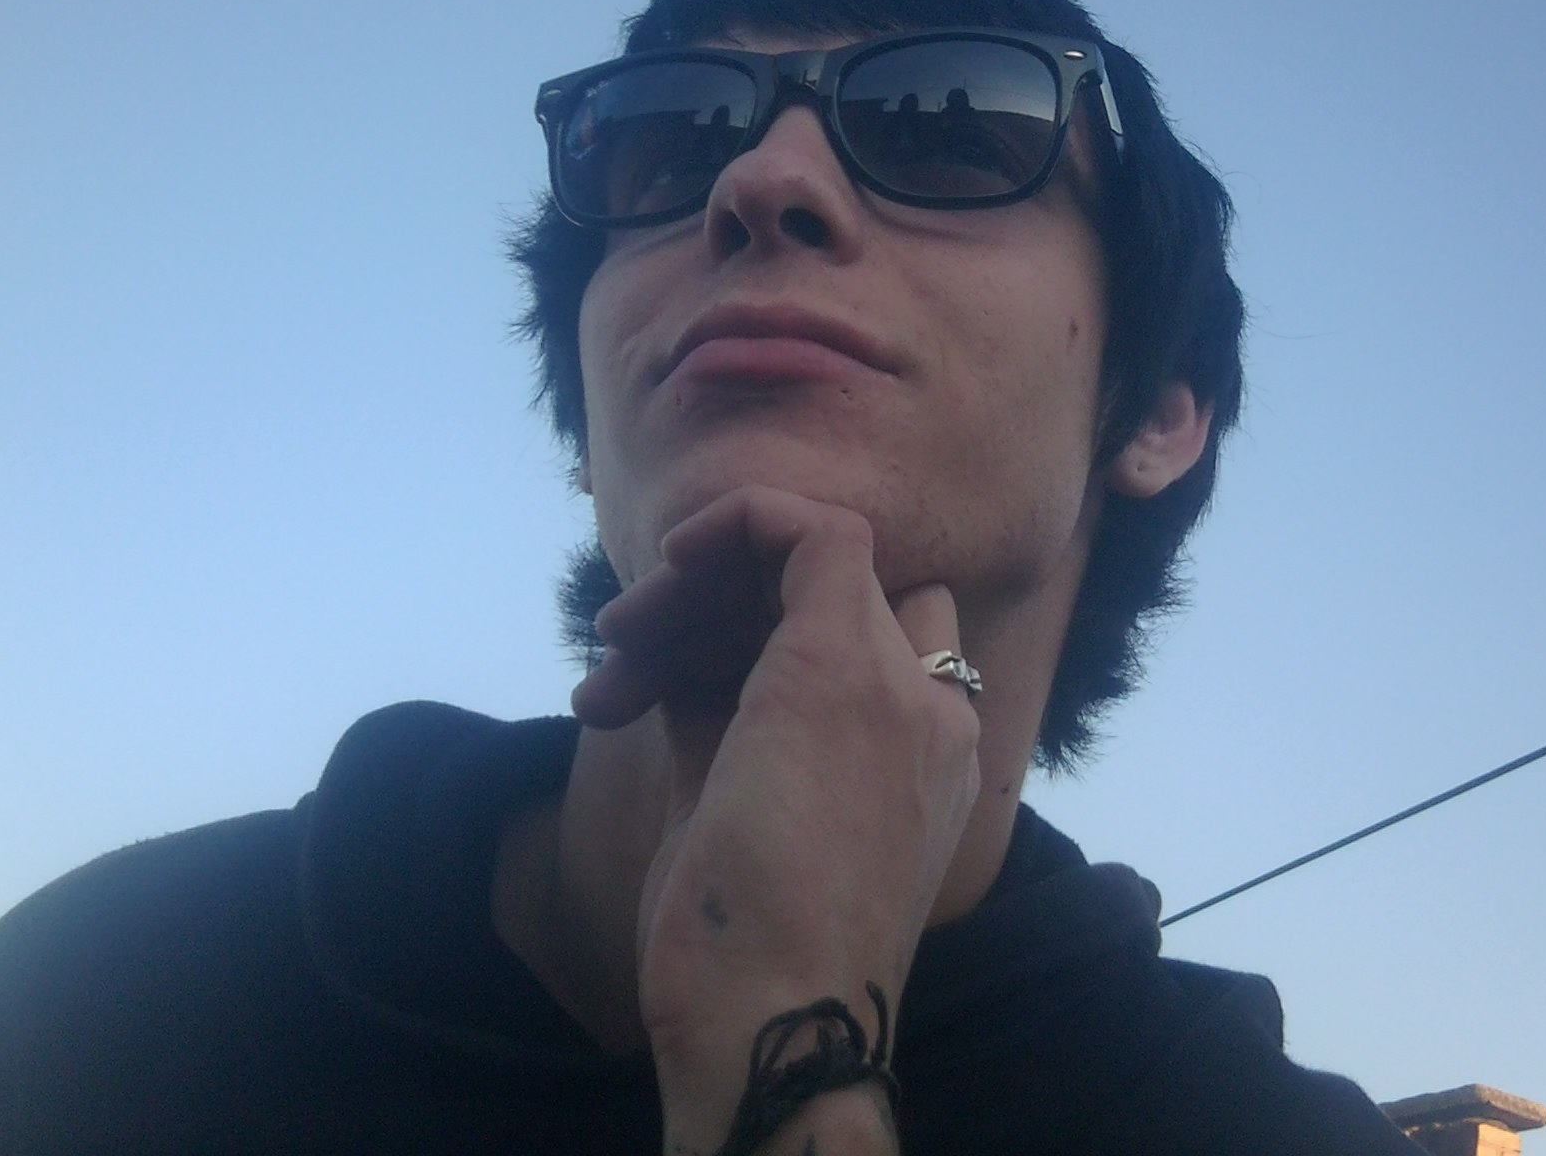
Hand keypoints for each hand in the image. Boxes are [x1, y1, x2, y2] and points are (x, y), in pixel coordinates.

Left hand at [573, 486, 981, 1153]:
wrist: (774, 1024)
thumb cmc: (749, 957)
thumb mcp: (735, 818)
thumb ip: (728, 730)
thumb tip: (674, 668)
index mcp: (927, 760)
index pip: (867, 641)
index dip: (761, 633)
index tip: (666, 677)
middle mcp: (934, 713)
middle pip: (837, 597)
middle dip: (718, 605)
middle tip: (624, 657)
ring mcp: (898, 687)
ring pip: (813, 563)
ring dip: (697, 589)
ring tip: (612, 652)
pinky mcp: (837, 665)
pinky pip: (811, 532)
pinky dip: (738, 522)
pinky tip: (666, 565)